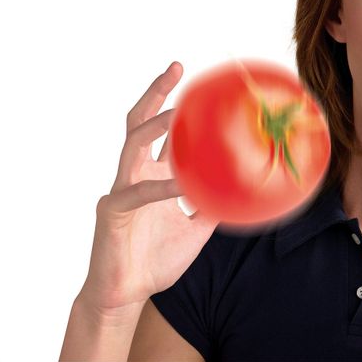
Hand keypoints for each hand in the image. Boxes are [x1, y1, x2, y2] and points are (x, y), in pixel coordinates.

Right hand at [79, 62, 217, 313]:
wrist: (127, 294)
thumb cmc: (157, 260)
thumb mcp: (198, 228)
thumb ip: (214, 204)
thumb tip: (247, 189)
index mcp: (153, 175)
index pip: (162, 130)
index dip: (174, 103)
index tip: (194, 78)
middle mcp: (134, 173)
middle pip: (140, 121)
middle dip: (156, 92)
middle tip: (177, 68)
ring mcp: (121, 188)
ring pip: (132, 143)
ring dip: (153, 124)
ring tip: (175, 111)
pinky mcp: (113, 210)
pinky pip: (139, 191)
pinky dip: (162, 185)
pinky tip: (180, 181)